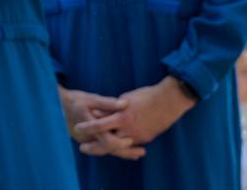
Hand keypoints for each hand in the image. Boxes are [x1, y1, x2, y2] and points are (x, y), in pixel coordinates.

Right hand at [59, 86, 144, 158]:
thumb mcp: (91, 98)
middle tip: (142, 152)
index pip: (106, 140)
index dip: (120, 142)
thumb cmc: (75, 100)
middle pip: (109, 149)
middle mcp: (87, 138)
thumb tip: (125, 104)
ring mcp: (86, 141)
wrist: (57, 105)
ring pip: (106, 150)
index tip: (132, 141)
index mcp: (89, 127)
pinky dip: (114, 148)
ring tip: (138, 153)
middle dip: (126, 152)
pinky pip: (102, 146)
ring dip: (122, 152)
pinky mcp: (87, 140)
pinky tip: (125, 147)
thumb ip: (108, 103)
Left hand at [73, 77, 194, 146]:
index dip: (88, 127)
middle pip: (108, 143)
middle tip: (83, 148)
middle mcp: (129, 129)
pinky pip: (130, 146)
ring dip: (107, 149)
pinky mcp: (145, 138)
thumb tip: (99, 114)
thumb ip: (112, 108)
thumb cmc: (146, 96)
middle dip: (94, 147)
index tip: (77, 128)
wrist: (169, 101)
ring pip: (119, 148)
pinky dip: (121, 147)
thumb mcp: (125, 98)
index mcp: (122, 116)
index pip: (100, 125)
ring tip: (97, 150)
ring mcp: (138, 136)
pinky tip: (114, 148)